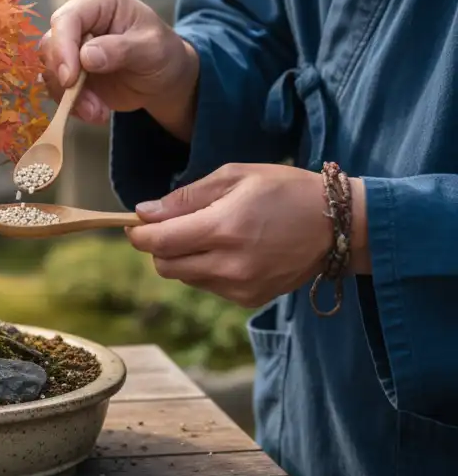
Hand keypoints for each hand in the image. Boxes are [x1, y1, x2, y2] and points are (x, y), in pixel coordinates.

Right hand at [39, 0, 199, 140]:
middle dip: (65, 79)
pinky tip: (96, 113)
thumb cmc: (163, 54)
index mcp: (99, 0)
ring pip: (49, 69)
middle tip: (90, 106)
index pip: (67, 19)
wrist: (164, 78)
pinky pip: (56, 87)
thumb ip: (122, 49)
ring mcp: (70, 46)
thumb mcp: (152, 49)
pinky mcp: (68, 70)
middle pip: (51, 44)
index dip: (63, 48)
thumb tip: (86, 57)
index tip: (70, 80)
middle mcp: (79, 19)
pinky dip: (71, 105)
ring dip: (69, 97)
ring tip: (98, 113)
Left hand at [124, 163, 368, 307]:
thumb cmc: (284, 190)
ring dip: (184, 257)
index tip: (137, 224)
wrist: (337, 224)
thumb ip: (186, 197)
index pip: (159, 243)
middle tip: (173, 226)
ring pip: (185, 277)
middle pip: (165, 266)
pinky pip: (209, 286)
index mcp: (224, 229)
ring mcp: (241, 286)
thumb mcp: (234, 176)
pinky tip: (231, 250)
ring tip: (212, 234)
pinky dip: (207, 269)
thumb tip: (145, 212)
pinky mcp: (250, 299)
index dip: (139, 234)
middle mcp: (230, 264)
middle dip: (159, 247)